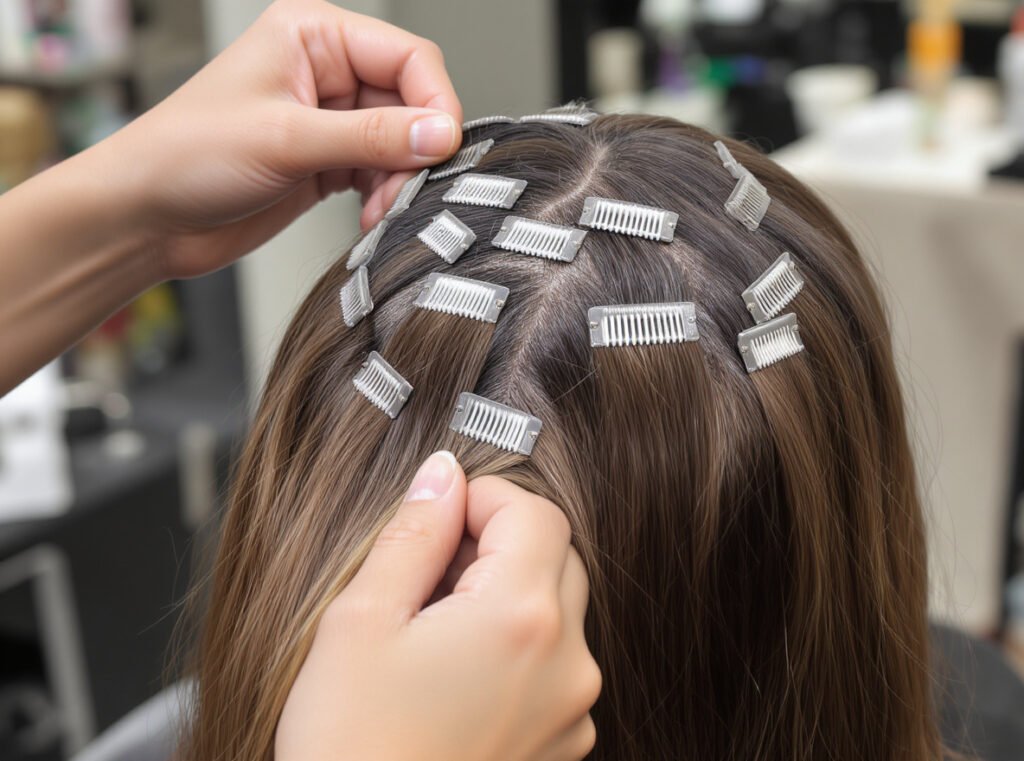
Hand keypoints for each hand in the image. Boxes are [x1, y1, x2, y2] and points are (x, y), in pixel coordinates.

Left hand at [99, 0, 462, 278]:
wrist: (148, 217)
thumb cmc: (187, 156)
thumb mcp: (287, 140)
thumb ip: (371, 137)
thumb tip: (440, 134)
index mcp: (313, 35)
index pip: (408, 56)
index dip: (435, 103)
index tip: (443, 148)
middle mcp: (325, 71)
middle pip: (410, 102)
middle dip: (414, 151)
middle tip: (407, 189)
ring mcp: (328, 118)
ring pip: (401, 143)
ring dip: (400, 180)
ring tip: (382, 210)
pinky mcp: (326, 161)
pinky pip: (381, 173)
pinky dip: (385, 197)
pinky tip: (370, 216)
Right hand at [276, 452, 600, 760]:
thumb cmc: (350, 747)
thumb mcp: (361, 621)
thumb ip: (414, 533)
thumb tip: (444, 474)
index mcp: (522, 619)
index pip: (535, 512)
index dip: (483, 500)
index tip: (438, 520)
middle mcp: (567, 663)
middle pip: (556, 555)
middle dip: (498, 544)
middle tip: (430, 575)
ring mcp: (571, 709)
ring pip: (557, 608)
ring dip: (506, 595)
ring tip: (435, 631)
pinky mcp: (562, 743)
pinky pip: (555, 663)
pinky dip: (516, 647)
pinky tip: (454, 676)